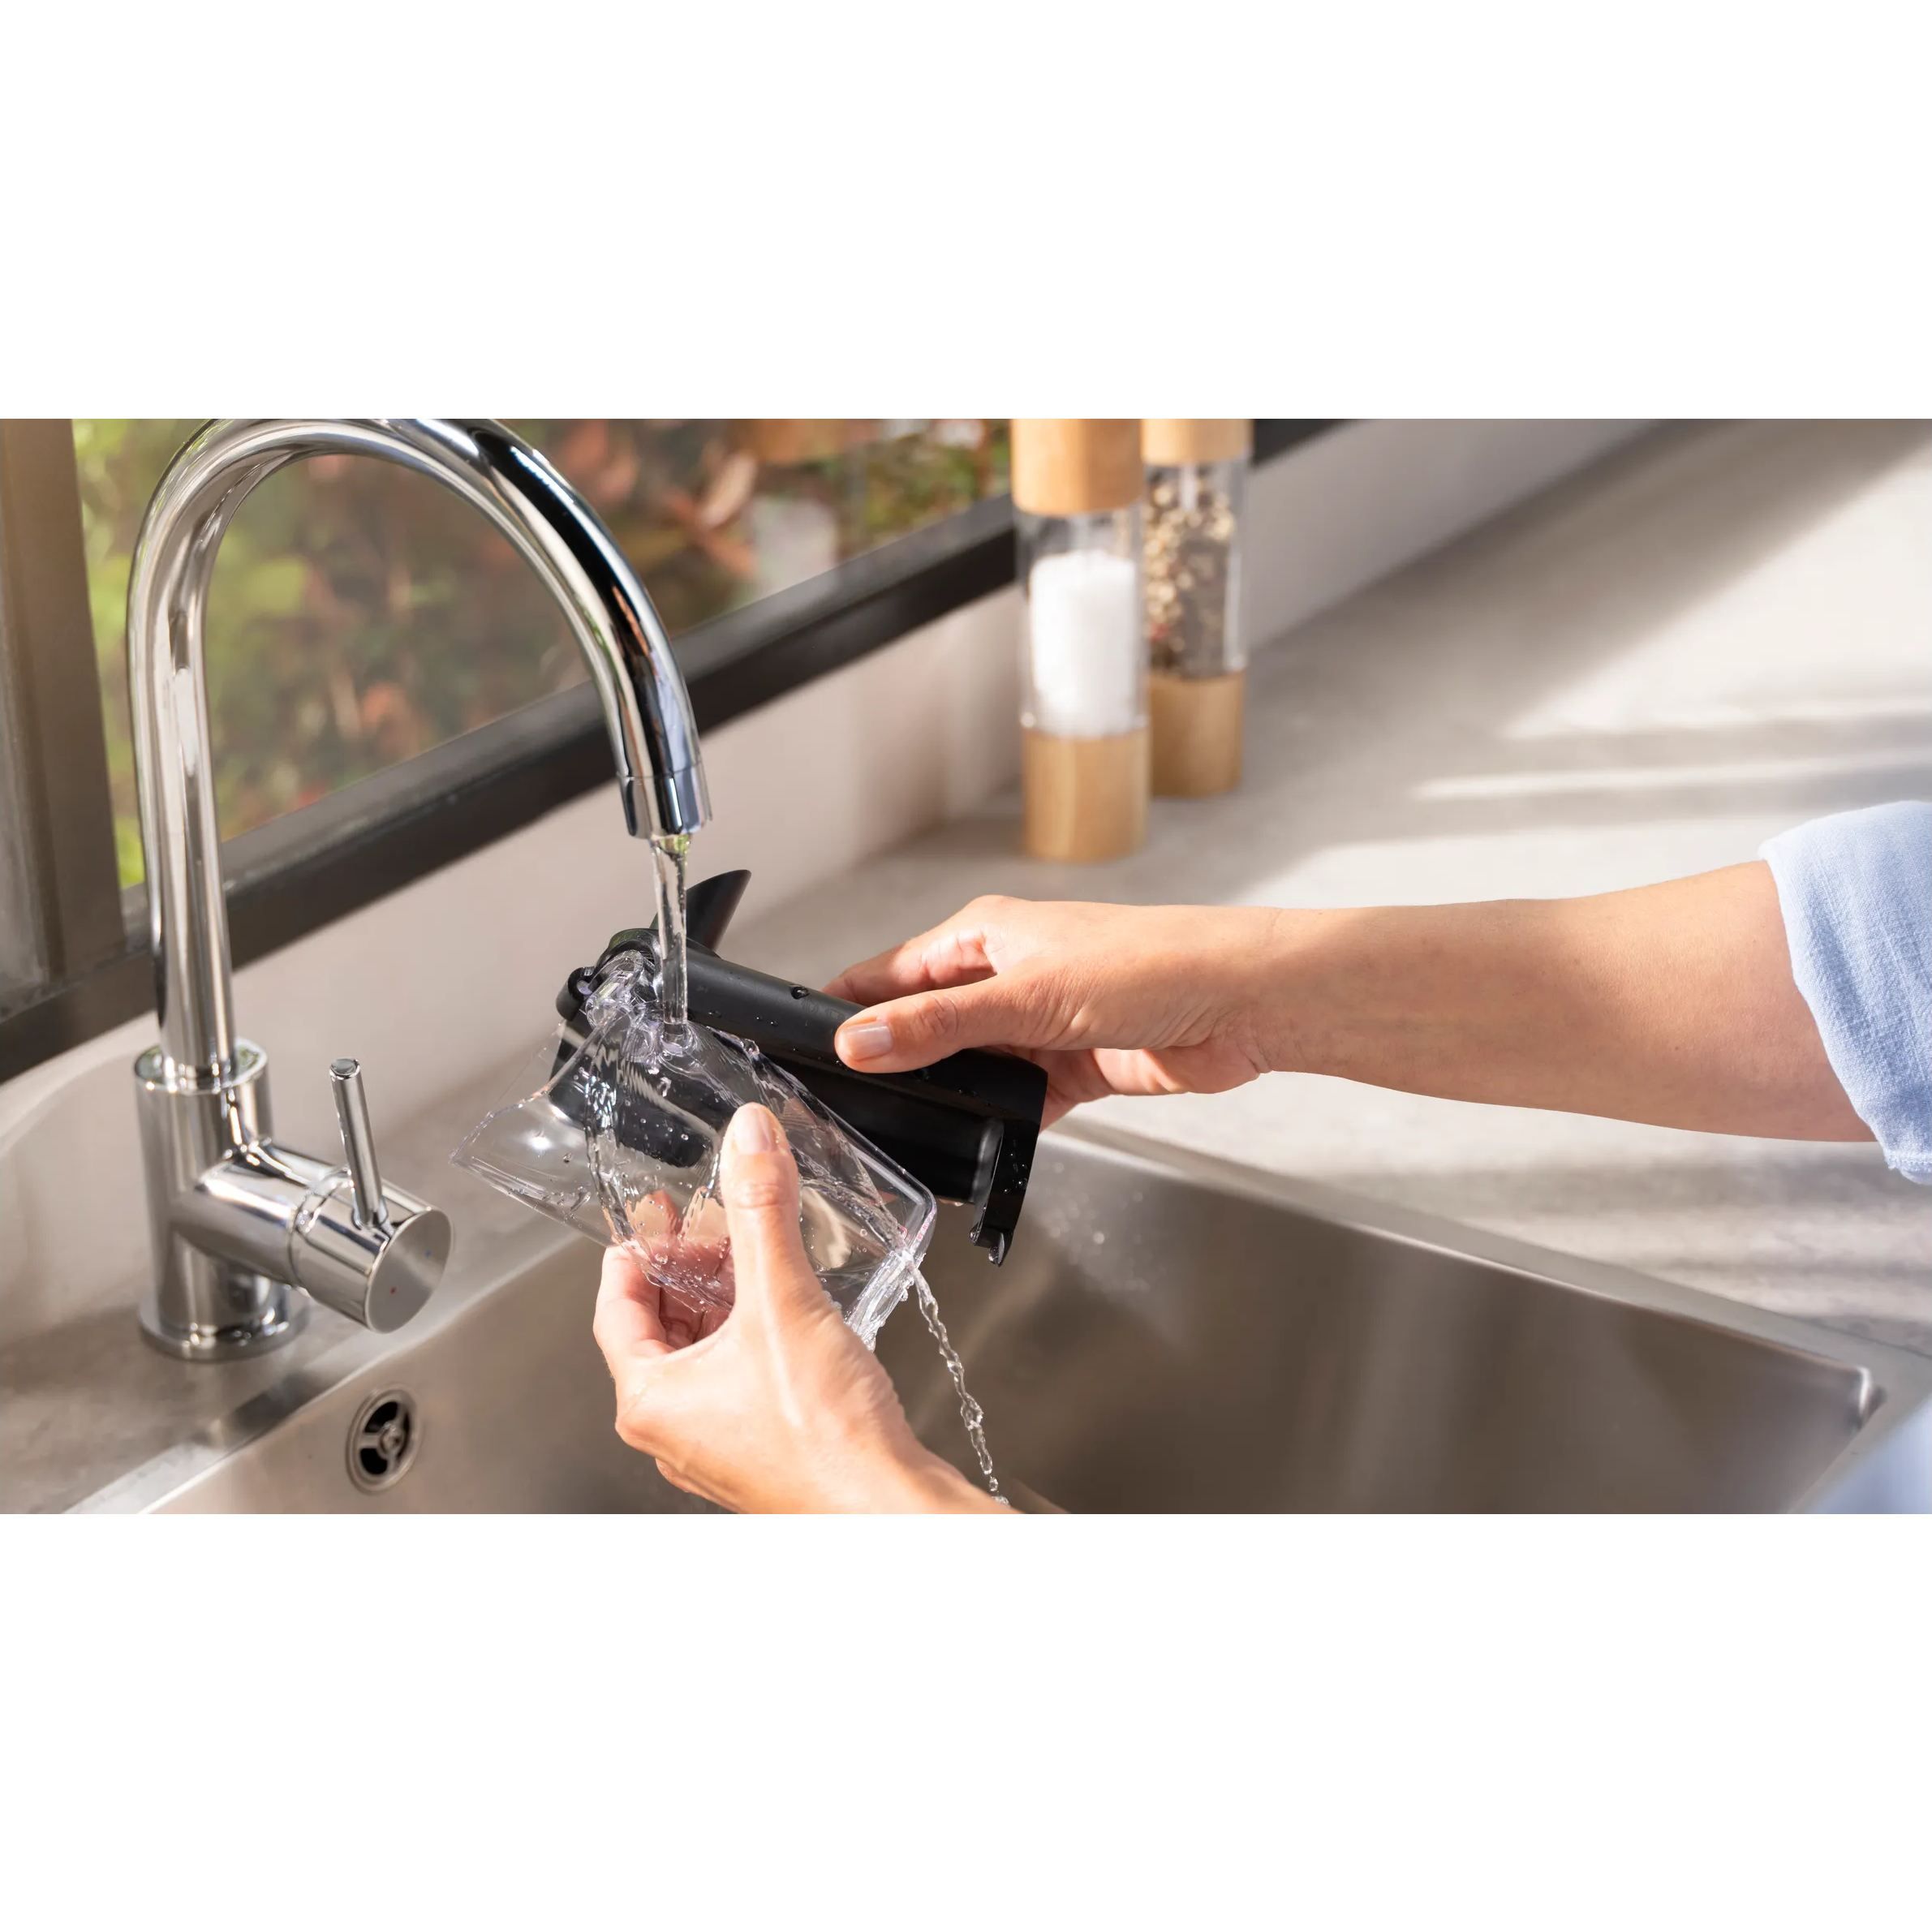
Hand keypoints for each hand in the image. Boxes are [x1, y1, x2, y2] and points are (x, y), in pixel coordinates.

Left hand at [592, 1102, 1002, 1513]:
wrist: (887, 1507)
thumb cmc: (823, 1441)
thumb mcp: (782, 1301)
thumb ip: (761, 1211)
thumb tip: (747, 1143)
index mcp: (651, 1400)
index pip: (614, 1307)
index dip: (635, 1248)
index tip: (654, 1212)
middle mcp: (676, 1428)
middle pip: (660, 1326)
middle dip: (689, 1266)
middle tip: (712, 1222)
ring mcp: (720, 1441)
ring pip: (705, 1351)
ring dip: (726, 1296)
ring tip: (755, 1253)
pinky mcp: (765, 1445)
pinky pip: (742, 1373)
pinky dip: (756, 1329)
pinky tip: (792, 1305)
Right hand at [827, 896, 1282, 1123]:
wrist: (1243, 1003)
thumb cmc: (1154, 963)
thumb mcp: (1029, 995)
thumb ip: (941, 1025)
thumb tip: (862, 1040)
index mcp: (985, 934)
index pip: (889, 972)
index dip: (846, 1006)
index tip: (802, 1044)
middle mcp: (1007, 975)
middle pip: (925, 1024)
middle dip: (893, 1061)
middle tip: (847, 1106)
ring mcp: (1039, 1024)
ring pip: (970, 1068)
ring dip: (952, 1096)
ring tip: (911, 1132)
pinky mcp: (1072, 1068)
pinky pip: (1016, 1103)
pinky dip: (1000, 1124)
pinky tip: (982, 1145)